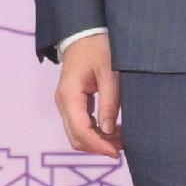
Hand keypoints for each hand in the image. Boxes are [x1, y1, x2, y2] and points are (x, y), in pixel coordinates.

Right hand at [54, 36, 122, 155]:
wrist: (84, 32)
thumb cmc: (98, 48)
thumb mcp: (110, 74)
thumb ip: (109, 103)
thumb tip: (109, 131)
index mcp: (69, 95)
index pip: (80, 131)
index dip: (98, 145)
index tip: (117, 153)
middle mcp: (63, 102)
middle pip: (76, 137)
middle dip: (98, 146)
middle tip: (123, 147)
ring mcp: (66, 102)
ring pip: (78, 133)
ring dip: (98, 140)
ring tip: (123, 139)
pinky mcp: (73, 102)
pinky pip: (81, 124)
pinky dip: (96, 131)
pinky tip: (115, 130)